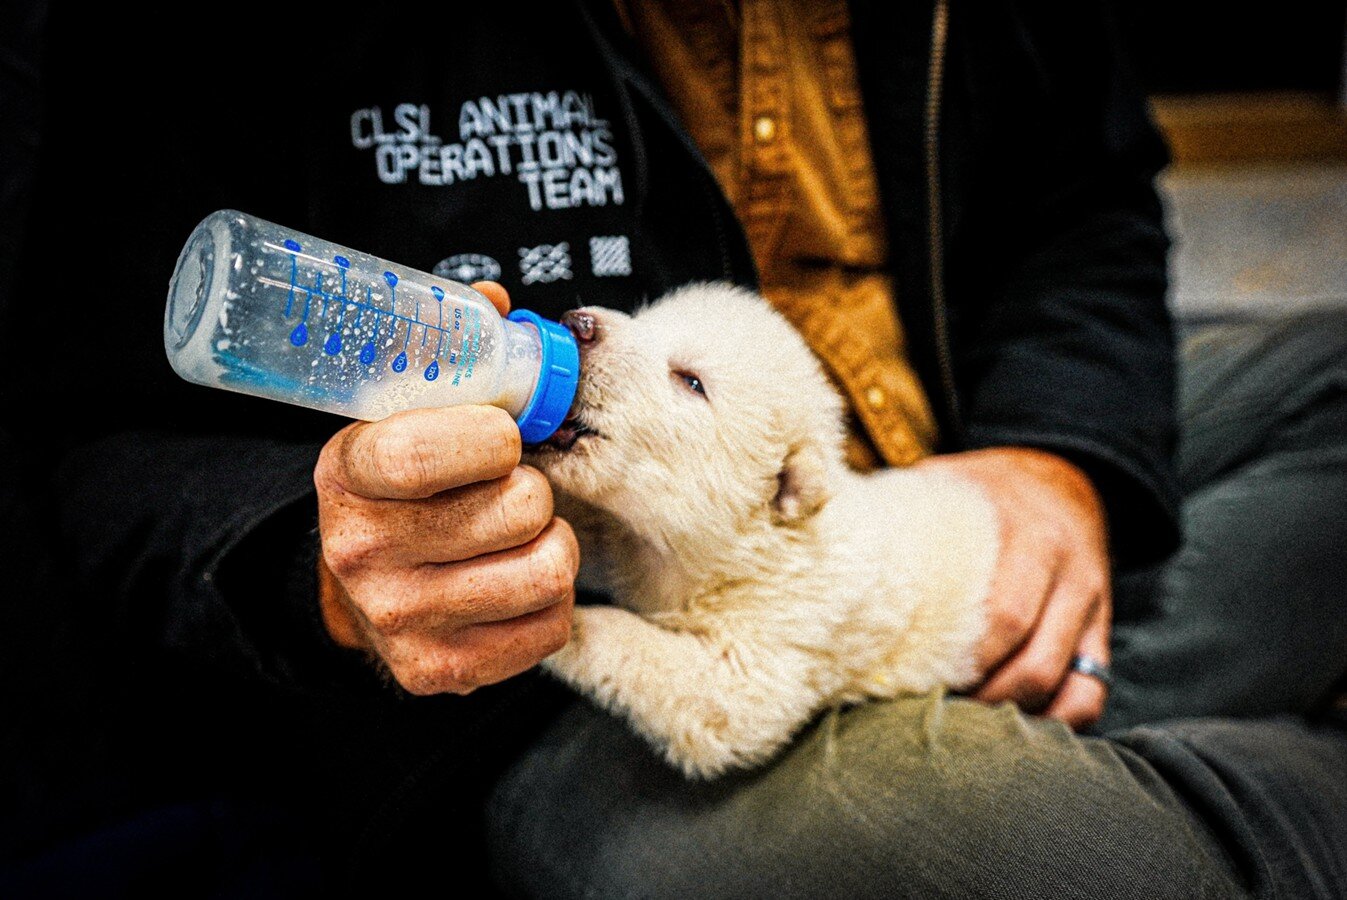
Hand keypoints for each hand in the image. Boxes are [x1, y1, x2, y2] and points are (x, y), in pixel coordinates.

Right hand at [313, 282, 578, 694]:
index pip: (424, 453)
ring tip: (524, 534)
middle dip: (535, 490)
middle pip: (515, 509)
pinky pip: (550, 626)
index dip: (491, 438)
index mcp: (349, 473)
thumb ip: (447, 354)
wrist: (361, 587)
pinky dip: (553, 599)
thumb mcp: (401, 412)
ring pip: (546, 569)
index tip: (503, 436)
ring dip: (553, 543)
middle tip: (515, 490)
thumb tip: (496, 303)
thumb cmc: (403, 486)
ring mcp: (400, 620)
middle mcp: (362, 553)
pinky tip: (518, 581)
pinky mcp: (443, 672)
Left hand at [912, 447, 1111, 728]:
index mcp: (1024, 532)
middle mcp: (1067, 569)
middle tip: (931, 713)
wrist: (1060, 478)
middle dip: (983, 698)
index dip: (961, 662)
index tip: (912, 683)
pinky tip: (1013, 728)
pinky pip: (1093, 692)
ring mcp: (1091, 604)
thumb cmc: (978, 492)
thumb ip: (899, 515)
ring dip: (1013, 715)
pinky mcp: (1101, 631)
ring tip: (964, 726)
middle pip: (1033, 661)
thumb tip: (811, 531)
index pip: (1003, 616)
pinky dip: (1057, 720)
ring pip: (1065, 683)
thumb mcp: (943, 484)